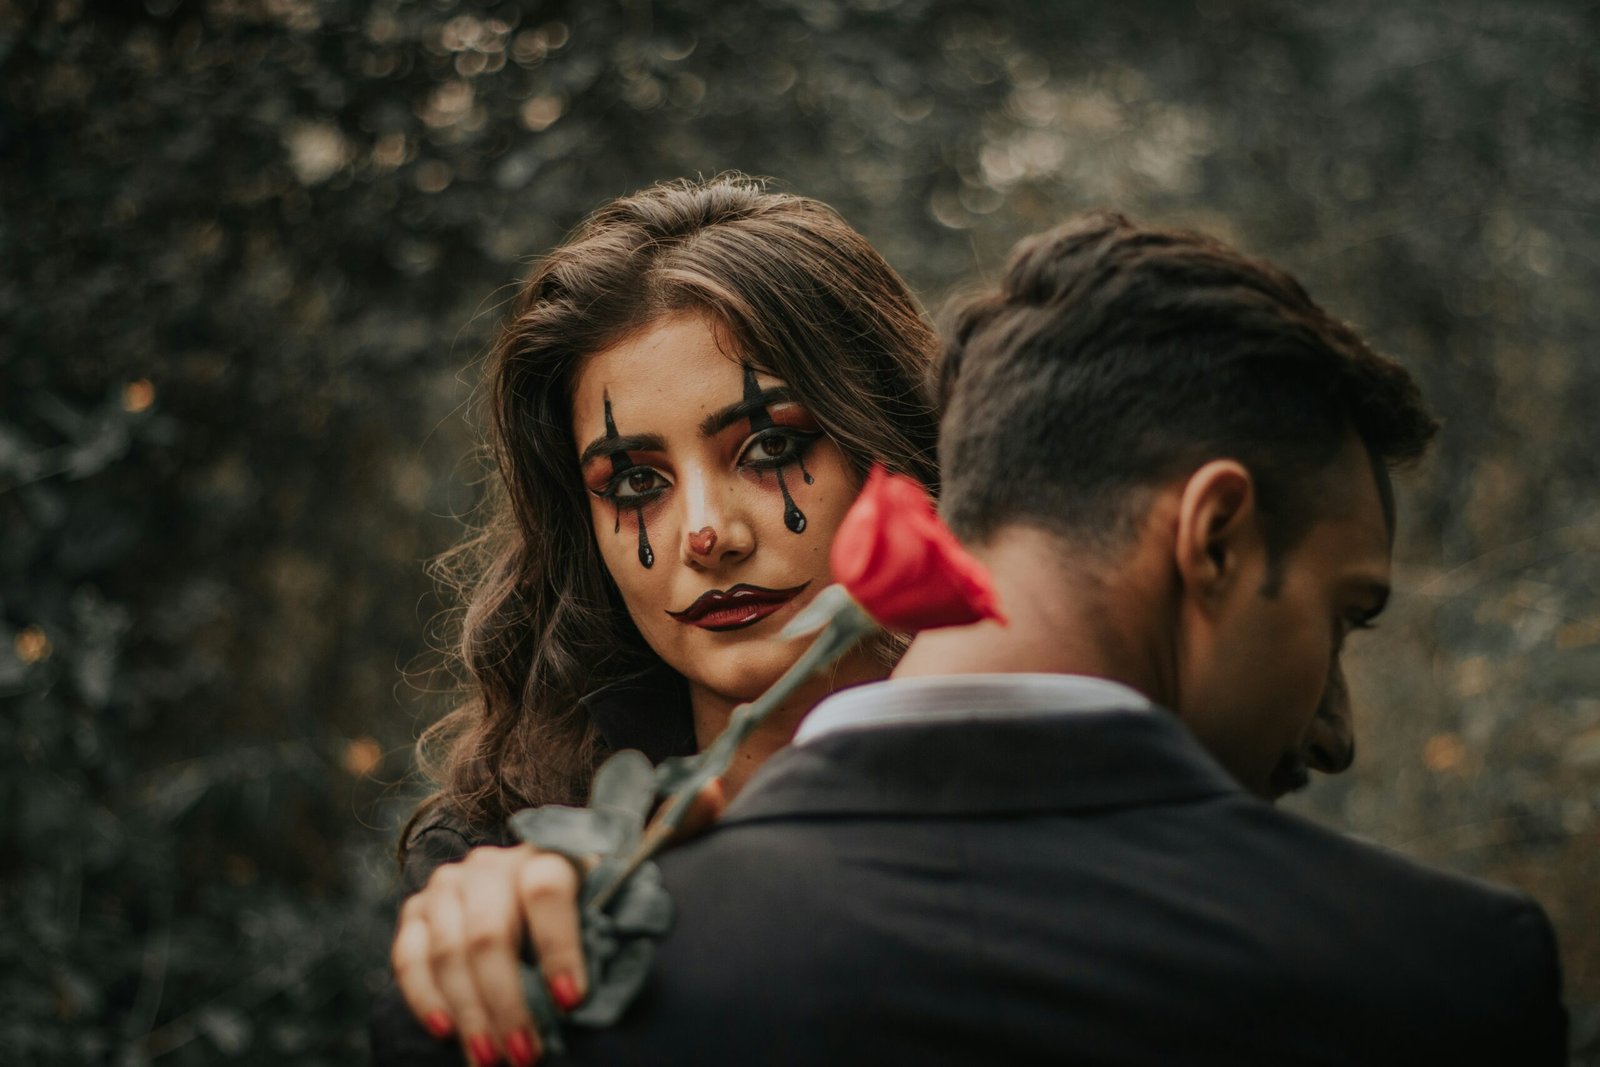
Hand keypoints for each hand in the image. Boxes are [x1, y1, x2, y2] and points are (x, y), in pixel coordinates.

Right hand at [390, 778, 724, 1065]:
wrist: (539, 902)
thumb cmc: (599, 896)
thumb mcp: (637, 867)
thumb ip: (675, 832)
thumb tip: (718, 788)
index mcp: (550, 850)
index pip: (547, 887)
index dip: (559, 945)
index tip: (573, 1000)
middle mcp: (492, 863)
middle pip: (490, 932)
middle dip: (509, 1000)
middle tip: (530, 1055)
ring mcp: (448, 889)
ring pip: (448, 950)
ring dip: (471, 1012)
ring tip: (497, 1062)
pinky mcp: (415, 918)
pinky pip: (407, 957)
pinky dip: (424, 997)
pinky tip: (447, 1033)